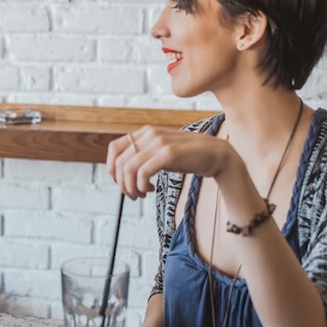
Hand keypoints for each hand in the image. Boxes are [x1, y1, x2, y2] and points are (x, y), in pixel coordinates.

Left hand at [106, 126, 235, 199]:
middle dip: (122, 183)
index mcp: (145, 132)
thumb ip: (142, 156)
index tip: (119, 182)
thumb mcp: (159, 152)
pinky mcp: (168, 153)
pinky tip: (150, 189)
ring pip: (128, 169)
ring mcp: (159, 142)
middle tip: (132, 194)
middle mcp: (149, 134)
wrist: (215, 154)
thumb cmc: (186, 157)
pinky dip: (141, 185)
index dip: (111, 167)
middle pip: (120, 162)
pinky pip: (142, 172)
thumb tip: (120, 174)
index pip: (114, 148)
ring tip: (141, 194)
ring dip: (131, 187)